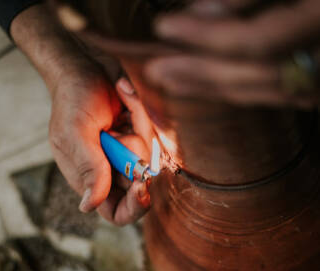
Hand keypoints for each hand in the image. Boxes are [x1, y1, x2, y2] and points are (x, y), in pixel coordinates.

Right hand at [50, 69, 153, 225]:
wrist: (83, 63)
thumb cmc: (72, 98)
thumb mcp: (76, 134)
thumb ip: (88, 169)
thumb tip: (89, 207)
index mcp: (89, 179)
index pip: (116, 213)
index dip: (132, 207)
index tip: (140, 185)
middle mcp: (109, 170)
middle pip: (139, 185)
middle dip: (134, 159)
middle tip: (123, 136)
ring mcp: (124, 153)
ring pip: (149, 159)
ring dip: (137, 130)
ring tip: (116, 113)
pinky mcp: (137, 135)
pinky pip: (153, 135)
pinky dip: (139, 113)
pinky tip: (123, 97)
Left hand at [145, 0, 319, 107]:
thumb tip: (206, 10)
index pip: (257, 41)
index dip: (208, 38)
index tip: (165, 28)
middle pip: (255, 76)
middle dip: (201, 74)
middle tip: (156, 71)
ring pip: (265, 92)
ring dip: (213, 89)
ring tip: (172, 83)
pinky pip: (279, 95)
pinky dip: (241, 91)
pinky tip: (213, 87)